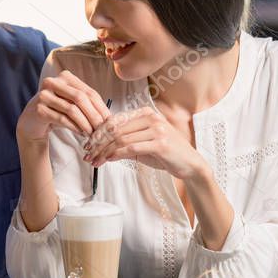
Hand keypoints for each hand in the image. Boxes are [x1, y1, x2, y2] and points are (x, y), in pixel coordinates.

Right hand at [16, 70, 110, 145]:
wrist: (33, 121)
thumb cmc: (57, 111)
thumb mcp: (73, 104)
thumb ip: (88, 104)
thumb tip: (109, 117)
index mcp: (65, 77)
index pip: (89, 92)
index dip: (101, 107)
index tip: (110, 121)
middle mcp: (53, 82)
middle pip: (81, 98)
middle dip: (94, 115)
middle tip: (103, 130)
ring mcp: (44, 95)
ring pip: (72, 109)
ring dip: (85, 123)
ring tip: (92, 134)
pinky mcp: (39, 109)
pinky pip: (61, 118)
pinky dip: (74, 127)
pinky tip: (81, 134)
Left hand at [85, 106, 206, 179]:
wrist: (190, 164)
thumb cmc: (166, 154)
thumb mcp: (143, 143)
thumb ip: (125, 140)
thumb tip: (100, 145)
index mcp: (145, 113)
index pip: (115, 120)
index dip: (98, 132)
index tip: (88, 144)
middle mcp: (151, 117)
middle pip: (115, 129)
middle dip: (97, 143)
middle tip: (87, 155)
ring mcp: (157, 129)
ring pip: (121, 139)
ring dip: (104, 152)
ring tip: (95, 161)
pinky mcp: (160, 143)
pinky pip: (131, 148)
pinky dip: (116, 154)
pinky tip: (108, 160)